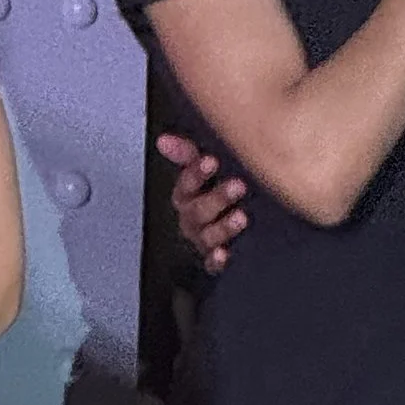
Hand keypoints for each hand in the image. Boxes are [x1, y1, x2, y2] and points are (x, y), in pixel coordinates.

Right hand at [160, 132, 245, 275]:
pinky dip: (216, 260)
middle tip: (238, 186)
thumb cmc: (215, 194)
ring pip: (206, 236)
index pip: (186, 183)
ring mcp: (201, 241)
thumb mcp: (204, 171)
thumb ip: (187, 155)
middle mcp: (191, 219)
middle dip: (218, 198)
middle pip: (197, 210)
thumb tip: (163, 141)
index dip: (197, 173)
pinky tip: (224, 254)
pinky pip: (211, 264)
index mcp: (186, 196)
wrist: (232, 232)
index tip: (212, 161)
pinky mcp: (212, 261)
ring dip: (223, 227)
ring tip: (241, 217)